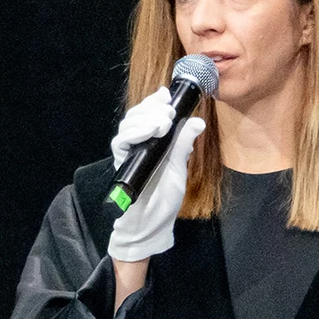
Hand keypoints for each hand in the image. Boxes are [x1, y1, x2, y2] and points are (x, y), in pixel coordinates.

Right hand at [107, 91, 205, 263]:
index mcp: (153, 143)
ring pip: (128, 124)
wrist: (151, 224)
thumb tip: (197, 121)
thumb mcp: (179, 168)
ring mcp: (128, 152)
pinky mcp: (121, 162)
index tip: (166, 95)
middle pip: (137, 115)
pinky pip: (121, 141)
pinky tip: (149, 130)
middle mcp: (139, 145)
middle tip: (168, 112)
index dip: (155, 102)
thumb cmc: (164, 199)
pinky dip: (135, 132)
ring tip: (163, 122)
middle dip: (152, 108)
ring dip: (145, 118)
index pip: (150, 115)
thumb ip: (183, 144)